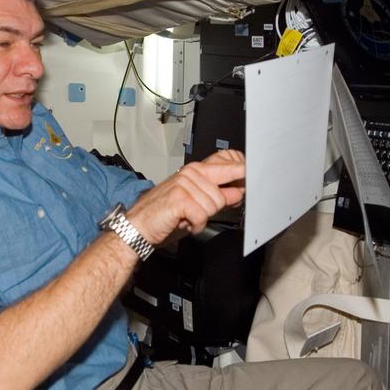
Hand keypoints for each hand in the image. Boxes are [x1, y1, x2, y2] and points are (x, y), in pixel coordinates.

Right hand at [126, 150, 244, 243]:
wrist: (138, 226)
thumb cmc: (164, 214)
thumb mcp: (195, 202)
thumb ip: (217, 195)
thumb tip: (238, 193)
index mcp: (195, 170)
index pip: (227, 163)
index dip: (242, 171)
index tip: (251, 174)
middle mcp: (190, 173)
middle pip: (223, 194)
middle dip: (214, 208)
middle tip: (197, 212)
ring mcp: (185, 184)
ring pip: (213, 206)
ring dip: (201, 218)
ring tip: (185, 217)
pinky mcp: (180, 198)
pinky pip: (202, 216)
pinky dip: (195, 225)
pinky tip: (183, 222)